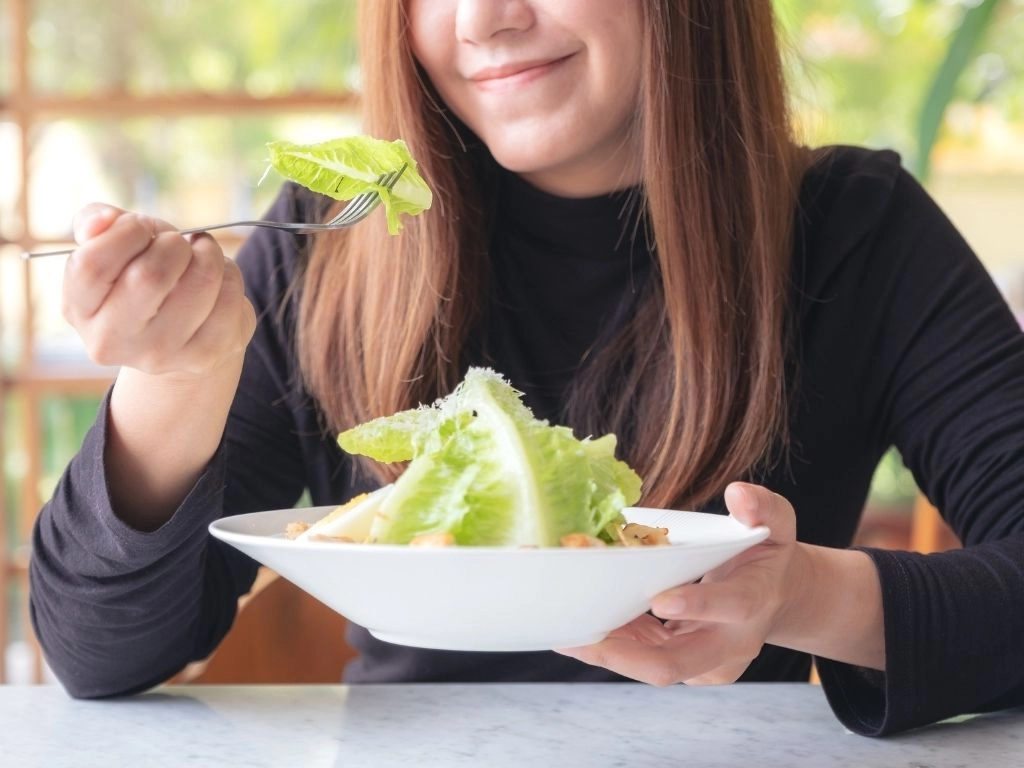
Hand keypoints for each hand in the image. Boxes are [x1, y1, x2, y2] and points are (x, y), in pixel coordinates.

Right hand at [62, 203, 256, 378]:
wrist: (182, 337)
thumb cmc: (141, 279)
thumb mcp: (111, 249)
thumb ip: (98, 223)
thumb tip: (105, 218)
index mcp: (79, 308)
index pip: (92, 264)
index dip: (125, 232)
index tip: (142, 229)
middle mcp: (112, 340)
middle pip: (150, 274)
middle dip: (173, 244)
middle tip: (178, 244)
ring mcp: (159, 353)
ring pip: (200, 281)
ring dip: (209, 254)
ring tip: (202, 254)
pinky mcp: (203, 356)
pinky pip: (230, 298)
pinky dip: (230, 275)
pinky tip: (219, 280)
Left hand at [557, 482, 803, 684]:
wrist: (775, 598)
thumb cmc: (766, 555)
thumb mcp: (777, 524)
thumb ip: (763, 507)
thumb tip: (739, 495)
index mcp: (754, 601)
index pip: (730, 606)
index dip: (697, 605)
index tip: (659, 599)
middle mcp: (729, 643)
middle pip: (675, 663)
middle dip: (625, 654)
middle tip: (583, 636)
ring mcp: (705, 664)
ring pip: (650, 667)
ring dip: (607, 652)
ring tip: (565, 633)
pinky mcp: (683, 667)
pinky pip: (642, 659)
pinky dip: (612, 646)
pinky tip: (580, 628)